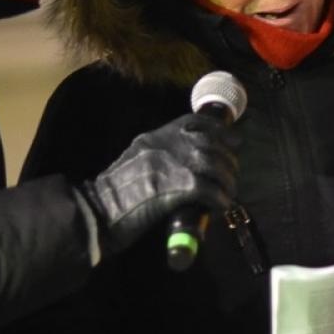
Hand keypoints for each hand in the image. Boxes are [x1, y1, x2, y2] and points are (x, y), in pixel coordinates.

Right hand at [77, 113, 238, 256]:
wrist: (99, 211)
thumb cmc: (116, 193)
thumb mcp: (137, 160)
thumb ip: (159, 155)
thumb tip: (187, 164)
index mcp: (156, 136)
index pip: (195, 122)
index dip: (219, 129)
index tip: (233, 139)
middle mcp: (166, 144)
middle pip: (211, 144)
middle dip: (228, 160)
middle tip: (230, 177)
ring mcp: (173, 164)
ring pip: (215, 165)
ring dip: (227, 182)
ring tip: (227, 194)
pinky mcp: (177, 187)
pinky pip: (210, 189)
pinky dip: (220, 199)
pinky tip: (219, 207)